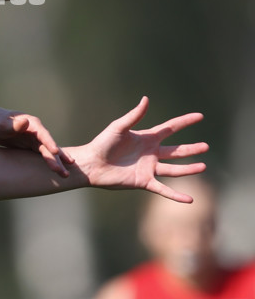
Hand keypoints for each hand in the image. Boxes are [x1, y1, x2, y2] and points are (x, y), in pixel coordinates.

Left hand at [0, 105, 73, 176]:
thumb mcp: (2, 124)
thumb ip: (12, 125)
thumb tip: (25, 122)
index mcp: (32, 123)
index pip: (43, 134)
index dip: (49, 142)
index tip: (55, 151)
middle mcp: (37, 132)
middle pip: (48, 146)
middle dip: (56, 158)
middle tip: (63, 171)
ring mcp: (36, 140)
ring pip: (48, 153)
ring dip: (57, 163)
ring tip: (65, 175)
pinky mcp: (32, 147)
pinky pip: (44, 156)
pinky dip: (51, 163)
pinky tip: (58, 171)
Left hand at [69, 96, 207, 201]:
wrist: (92, 163)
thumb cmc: (102, 143)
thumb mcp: (119, 127)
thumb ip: (134, 115)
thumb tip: (146, 99)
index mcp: (146, 138)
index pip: (171, 128)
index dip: (185, 121)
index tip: (200, 116)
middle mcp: (151, 153)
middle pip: (176, 150)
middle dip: (191, 149)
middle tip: (206, 146)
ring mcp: (149, 168)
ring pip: (174, 169)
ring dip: (188, 169)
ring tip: (203, 166)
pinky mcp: (144, 182)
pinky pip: (163, 189)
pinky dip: (176, 195)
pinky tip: (189, 200)